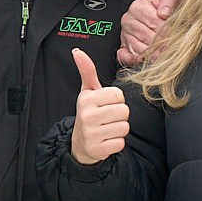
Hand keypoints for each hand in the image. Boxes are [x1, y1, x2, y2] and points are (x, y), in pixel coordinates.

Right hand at [70, 49, 130, 164]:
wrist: (80, 144)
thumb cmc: (89, 113)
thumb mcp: (87, 92)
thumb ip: (87, 71)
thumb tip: (77, 51)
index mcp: (87, 99)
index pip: (119, 95)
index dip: (116, 100)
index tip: (106, 105)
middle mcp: (87, 116)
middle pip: (124, 111)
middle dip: (119, 115)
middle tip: (107, 118)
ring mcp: (91, 134)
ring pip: (124, 127)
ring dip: (119, 129)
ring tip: (107, 129)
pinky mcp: (98, 149)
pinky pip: (121, 143)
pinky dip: (116, 143)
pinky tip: (106, 140)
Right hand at [115, 0, 178, 66]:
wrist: (159, 14)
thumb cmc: (165, 8)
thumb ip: (169, 0)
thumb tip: (164, 13)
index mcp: (138, 6)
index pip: (152, 21)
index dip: (165, 29)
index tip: (175, 35)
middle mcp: (129, 20)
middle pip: (145, 36)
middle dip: (160, 43)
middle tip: (171, 48)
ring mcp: (124, 35)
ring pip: (137, 48)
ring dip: (151, 53)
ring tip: (163, 55)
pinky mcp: (123, 48)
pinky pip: (124, 57)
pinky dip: (134, 60)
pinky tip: (145, 60)